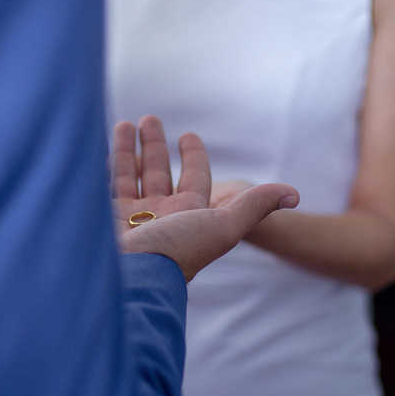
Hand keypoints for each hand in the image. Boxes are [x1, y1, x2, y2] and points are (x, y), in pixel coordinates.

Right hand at [111, 116, 297, 281]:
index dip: (193, 156)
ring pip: (130, 175)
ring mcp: (130, 217)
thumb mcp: (223, 226)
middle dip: (154, 145)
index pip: (194, 177)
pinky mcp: (103, 217)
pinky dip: (105, 164)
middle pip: (159, 172)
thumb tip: (294, 195)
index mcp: (188, 214)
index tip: (188, 135)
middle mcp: (159, 215)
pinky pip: (105, 184)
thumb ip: (255, 206)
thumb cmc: (177, 251)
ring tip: (123, 123)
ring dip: (128, 150)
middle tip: (149, 118)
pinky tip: (100, 145)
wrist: (129, 277)